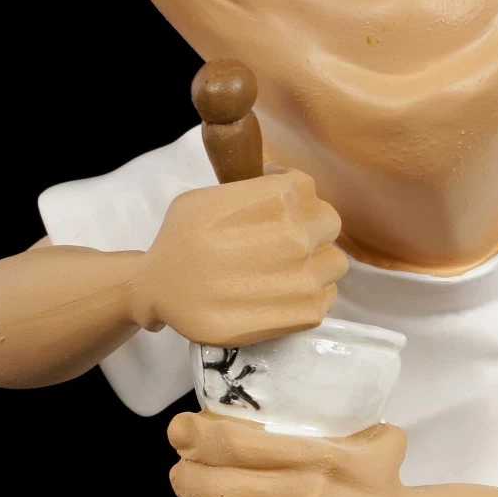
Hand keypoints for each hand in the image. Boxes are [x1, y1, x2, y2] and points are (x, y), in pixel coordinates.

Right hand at [130, 169, 346, 346]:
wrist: (163, 290)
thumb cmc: (181, 238)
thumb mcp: (209, 195)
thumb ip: (253, 189)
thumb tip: (281, 184)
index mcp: (277, 200)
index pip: (308, 189)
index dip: (292, 195)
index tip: (276, 206)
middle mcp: (296, 236)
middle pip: (328, 223)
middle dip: (308, 227)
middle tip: (283, 239)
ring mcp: (305, 277)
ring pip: (334, 261)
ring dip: (314, 262)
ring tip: (284, 269)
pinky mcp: (306, 313)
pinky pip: (327, 294)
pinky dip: (310, 293)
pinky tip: (281, 293)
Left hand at [167, 411, 407, 496]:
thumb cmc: (373, 468)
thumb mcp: (364, 427)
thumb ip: (326, 412)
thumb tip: (270, 389)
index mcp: (320, 456)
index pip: (240, 444)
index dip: (199, 435)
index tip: (180, 428)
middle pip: (220, 487)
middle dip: (187, 474)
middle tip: (182, 465)